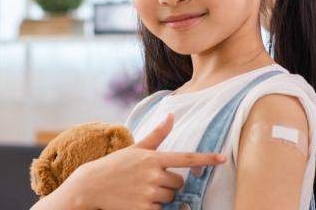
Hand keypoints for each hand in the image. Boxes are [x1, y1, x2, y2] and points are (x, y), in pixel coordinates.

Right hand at [62, 113, 225, 209]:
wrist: (92, 186)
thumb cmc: (116, 165)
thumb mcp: (136, 148)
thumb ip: (157, 134)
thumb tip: (171, 115)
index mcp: (153, 157)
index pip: (187, 158)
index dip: (207, 159)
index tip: (223, 159)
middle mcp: (154, 175)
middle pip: (179, 183)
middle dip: (170, 183)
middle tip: (151, 180)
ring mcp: (149, 193)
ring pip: (171, 197)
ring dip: (162, 196)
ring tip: (142, 190)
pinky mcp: (144, 209)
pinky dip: (153, 207)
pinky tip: (139, 200)